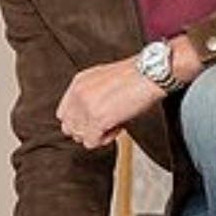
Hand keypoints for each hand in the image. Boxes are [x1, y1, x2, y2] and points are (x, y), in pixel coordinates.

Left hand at [57, 37, 201, 148]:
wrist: (151, 73)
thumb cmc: (137, 76)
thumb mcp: (105, 80)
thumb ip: (91, 95)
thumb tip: (90, 116)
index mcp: (78, 83)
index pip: (64, 114)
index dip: (80, 121)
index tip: (95, 120)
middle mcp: (78, 94)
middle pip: (69, 127)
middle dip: (87, 130)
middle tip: (106, 124)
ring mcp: (86, 107)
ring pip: (79, 136)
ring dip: (97, 135)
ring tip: (113, 124)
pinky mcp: (98, 119)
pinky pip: (92, 142)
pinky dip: (105, 139)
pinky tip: (118, 127)